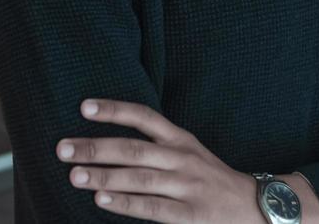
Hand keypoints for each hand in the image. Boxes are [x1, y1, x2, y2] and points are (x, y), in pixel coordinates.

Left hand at [56, 97, 268, 221]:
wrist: (256, 208)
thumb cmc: (211, 179)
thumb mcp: (189, 151)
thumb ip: (157, 145)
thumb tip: (107, 143)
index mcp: (181, 139)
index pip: (144, 117)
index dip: (114, 110)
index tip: (83, 107)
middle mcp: (182, 158)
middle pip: (133, 149)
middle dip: (95, 147)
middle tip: (62, 148)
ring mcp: (187, 187)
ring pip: (139, 178)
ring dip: (103, 176)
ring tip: (74, 175)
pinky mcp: (191, 216)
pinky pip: (153, 208)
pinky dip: (125, 203)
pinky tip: (102, 199)